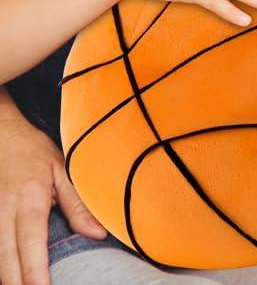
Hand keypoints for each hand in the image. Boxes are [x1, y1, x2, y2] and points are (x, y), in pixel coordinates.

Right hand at [0, 105, 105, 284]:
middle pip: (6, 258)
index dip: (34, 268)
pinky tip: (11, 277)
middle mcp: (4, 212)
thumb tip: (99, 233)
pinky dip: (0, 265)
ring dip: (7, 278)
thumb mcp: (63, 170)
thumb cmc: (35, 151)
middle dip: (17, 282)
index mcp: (29, 198)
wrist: (2, 135)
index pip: (31, 240)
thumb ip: (78, 204)